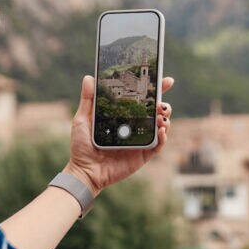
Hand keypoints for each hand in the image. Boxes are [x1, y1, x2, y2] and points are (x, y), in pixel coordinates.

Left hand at [64, 75, 173, 195]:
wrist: (84, 171)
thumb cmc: (82, 146)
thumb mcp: (83, 120)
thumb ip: (88, 99)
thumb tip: (89, 77)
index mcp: (123, 116)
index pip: (142, 100)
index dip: (156, 90)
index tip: (166, 80)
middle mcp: (134, 127)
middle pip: (156, 112)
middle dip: (164, 105)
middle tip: (161, 103)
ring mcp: (140, 141)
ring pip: (161, 127)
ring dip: (165, 119)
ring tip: (161, 116)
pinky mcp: (143, 155)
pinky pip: (158, 145)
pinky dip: (163, 137)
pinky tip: (161, 131)